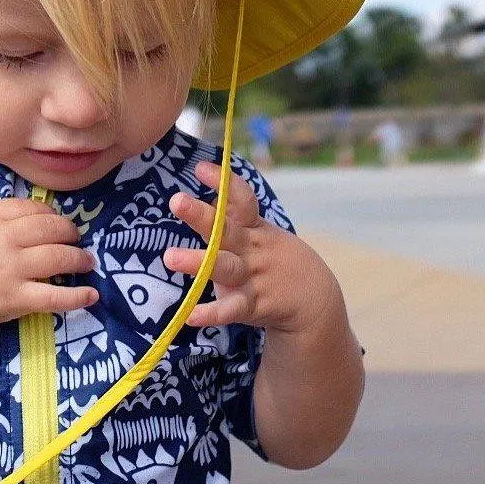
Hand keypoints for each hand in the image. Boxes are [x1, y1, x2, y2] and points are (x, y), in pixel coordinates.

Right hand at [0, 177, 97, 339]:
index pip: (31, 208)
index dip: (49, 213)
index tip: (56, 221)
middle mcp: (4, 240)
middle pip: (51, 228)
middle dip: (70, 233)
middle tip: (77, 239)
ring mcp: (12, 270)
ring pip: (59, 258)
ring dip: (79, 259)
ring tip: (87, 261)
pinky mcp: (16, 299)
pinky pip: (55, 296)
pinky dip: (77, 296)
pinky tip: (91, 294)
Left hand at [162, 160, 343, 333]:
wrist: (314, 298)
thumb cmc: (273, 256)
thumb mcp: (260, 230)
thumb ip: (233, 211)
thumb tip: (206, 182)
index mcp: (253, 227)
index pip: (241, 200)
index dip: (223, 183)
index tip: (201, 168)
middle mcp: (251, 249)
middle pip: (226, 230)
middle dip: (201, 215)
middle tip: (176, 200)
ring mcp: (252, 277)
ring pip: (224, 267)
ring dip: (198, 262)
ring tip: (170, 257)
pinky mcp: (251, 305)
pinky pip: (230, 309)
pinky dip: (212, 313)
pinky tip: (190, 315)